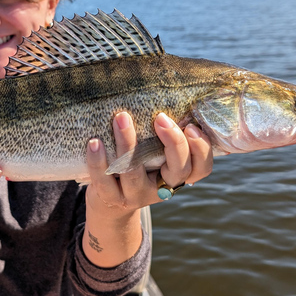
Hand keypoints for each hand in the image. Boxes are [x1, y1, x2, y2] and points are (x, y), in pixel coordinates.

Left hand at [86, 112, 212, 215]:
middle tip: (161, 118)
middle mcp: (161, 188)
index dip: (201, 149)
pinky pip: (104, 180)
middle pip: (178, 169)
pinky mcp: (111, 198)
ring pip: (135, 172)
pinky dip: (98, 160)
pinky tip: (94, 142)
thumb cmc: (138, 166)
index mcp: (177, 176)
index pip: (201, 168)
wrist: (109, 203)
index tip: (191, 126)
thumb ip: (163, 135)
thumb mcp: (154, 155)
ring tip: (121, 117)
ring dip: (128, 142)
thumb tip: (165, 92)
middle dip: (174, 142)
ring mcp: (135, 195)